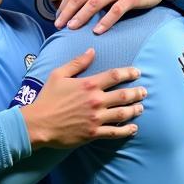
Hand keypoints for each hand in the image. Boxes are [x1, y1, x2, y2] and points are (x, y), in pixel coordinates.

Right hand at [19, 48, 144, 148]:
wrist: (39, 124)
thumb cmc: (47, 98)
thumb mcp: (58, 75)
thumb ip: (77, 63)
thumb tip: (92, 51)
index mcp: (89, 85)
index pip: (115, 75)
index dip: (129, 72)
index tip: (137, 72)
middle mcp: (96, 101)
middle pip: (124, 95)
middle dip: (137, 92)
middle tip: (144, 91)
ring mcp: (96, 118)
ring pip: (123, 113)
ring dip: (135, 110)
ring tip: (141, 107)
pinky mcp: (94, 133)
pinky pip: (115, 132)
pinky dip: (127, 130)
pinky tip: (134, 128)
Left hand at [54, 0, 183, 33]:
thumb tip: (79, 4)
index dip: (63, 6)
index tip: (57, 18)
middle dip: (67, 13)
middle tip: (58, 26)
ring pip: (94, 4)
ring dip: (81, 17)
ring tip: (72, 28)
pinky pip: (115, 11)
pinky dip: (105, 22)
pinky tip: (97, 31)